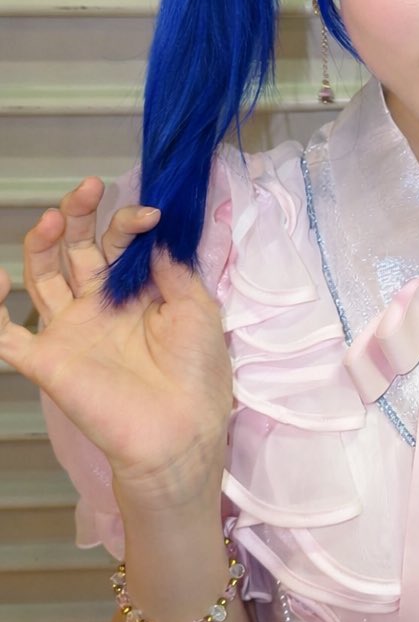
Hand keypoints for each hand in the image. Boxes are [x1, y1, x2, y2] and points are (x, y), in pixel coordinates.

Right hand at [0, 179, 232, 503]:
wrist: (181, 433)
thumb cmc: (197, 375)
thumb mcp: (197, 309)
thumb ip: (172, 270)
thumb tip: (154, 234)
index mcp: (137, 294)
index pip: (120, 245)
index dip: (129, 223)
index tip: (151, 215)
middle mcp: (100, 307)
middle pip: (77, 250)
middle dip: (81, 216)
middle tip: (88, 188)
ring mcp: (71, 331)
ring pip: (42, 276)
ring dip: (43, 244)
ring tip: (58, 217)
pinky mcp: (46, 360)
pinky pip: (5, 335)